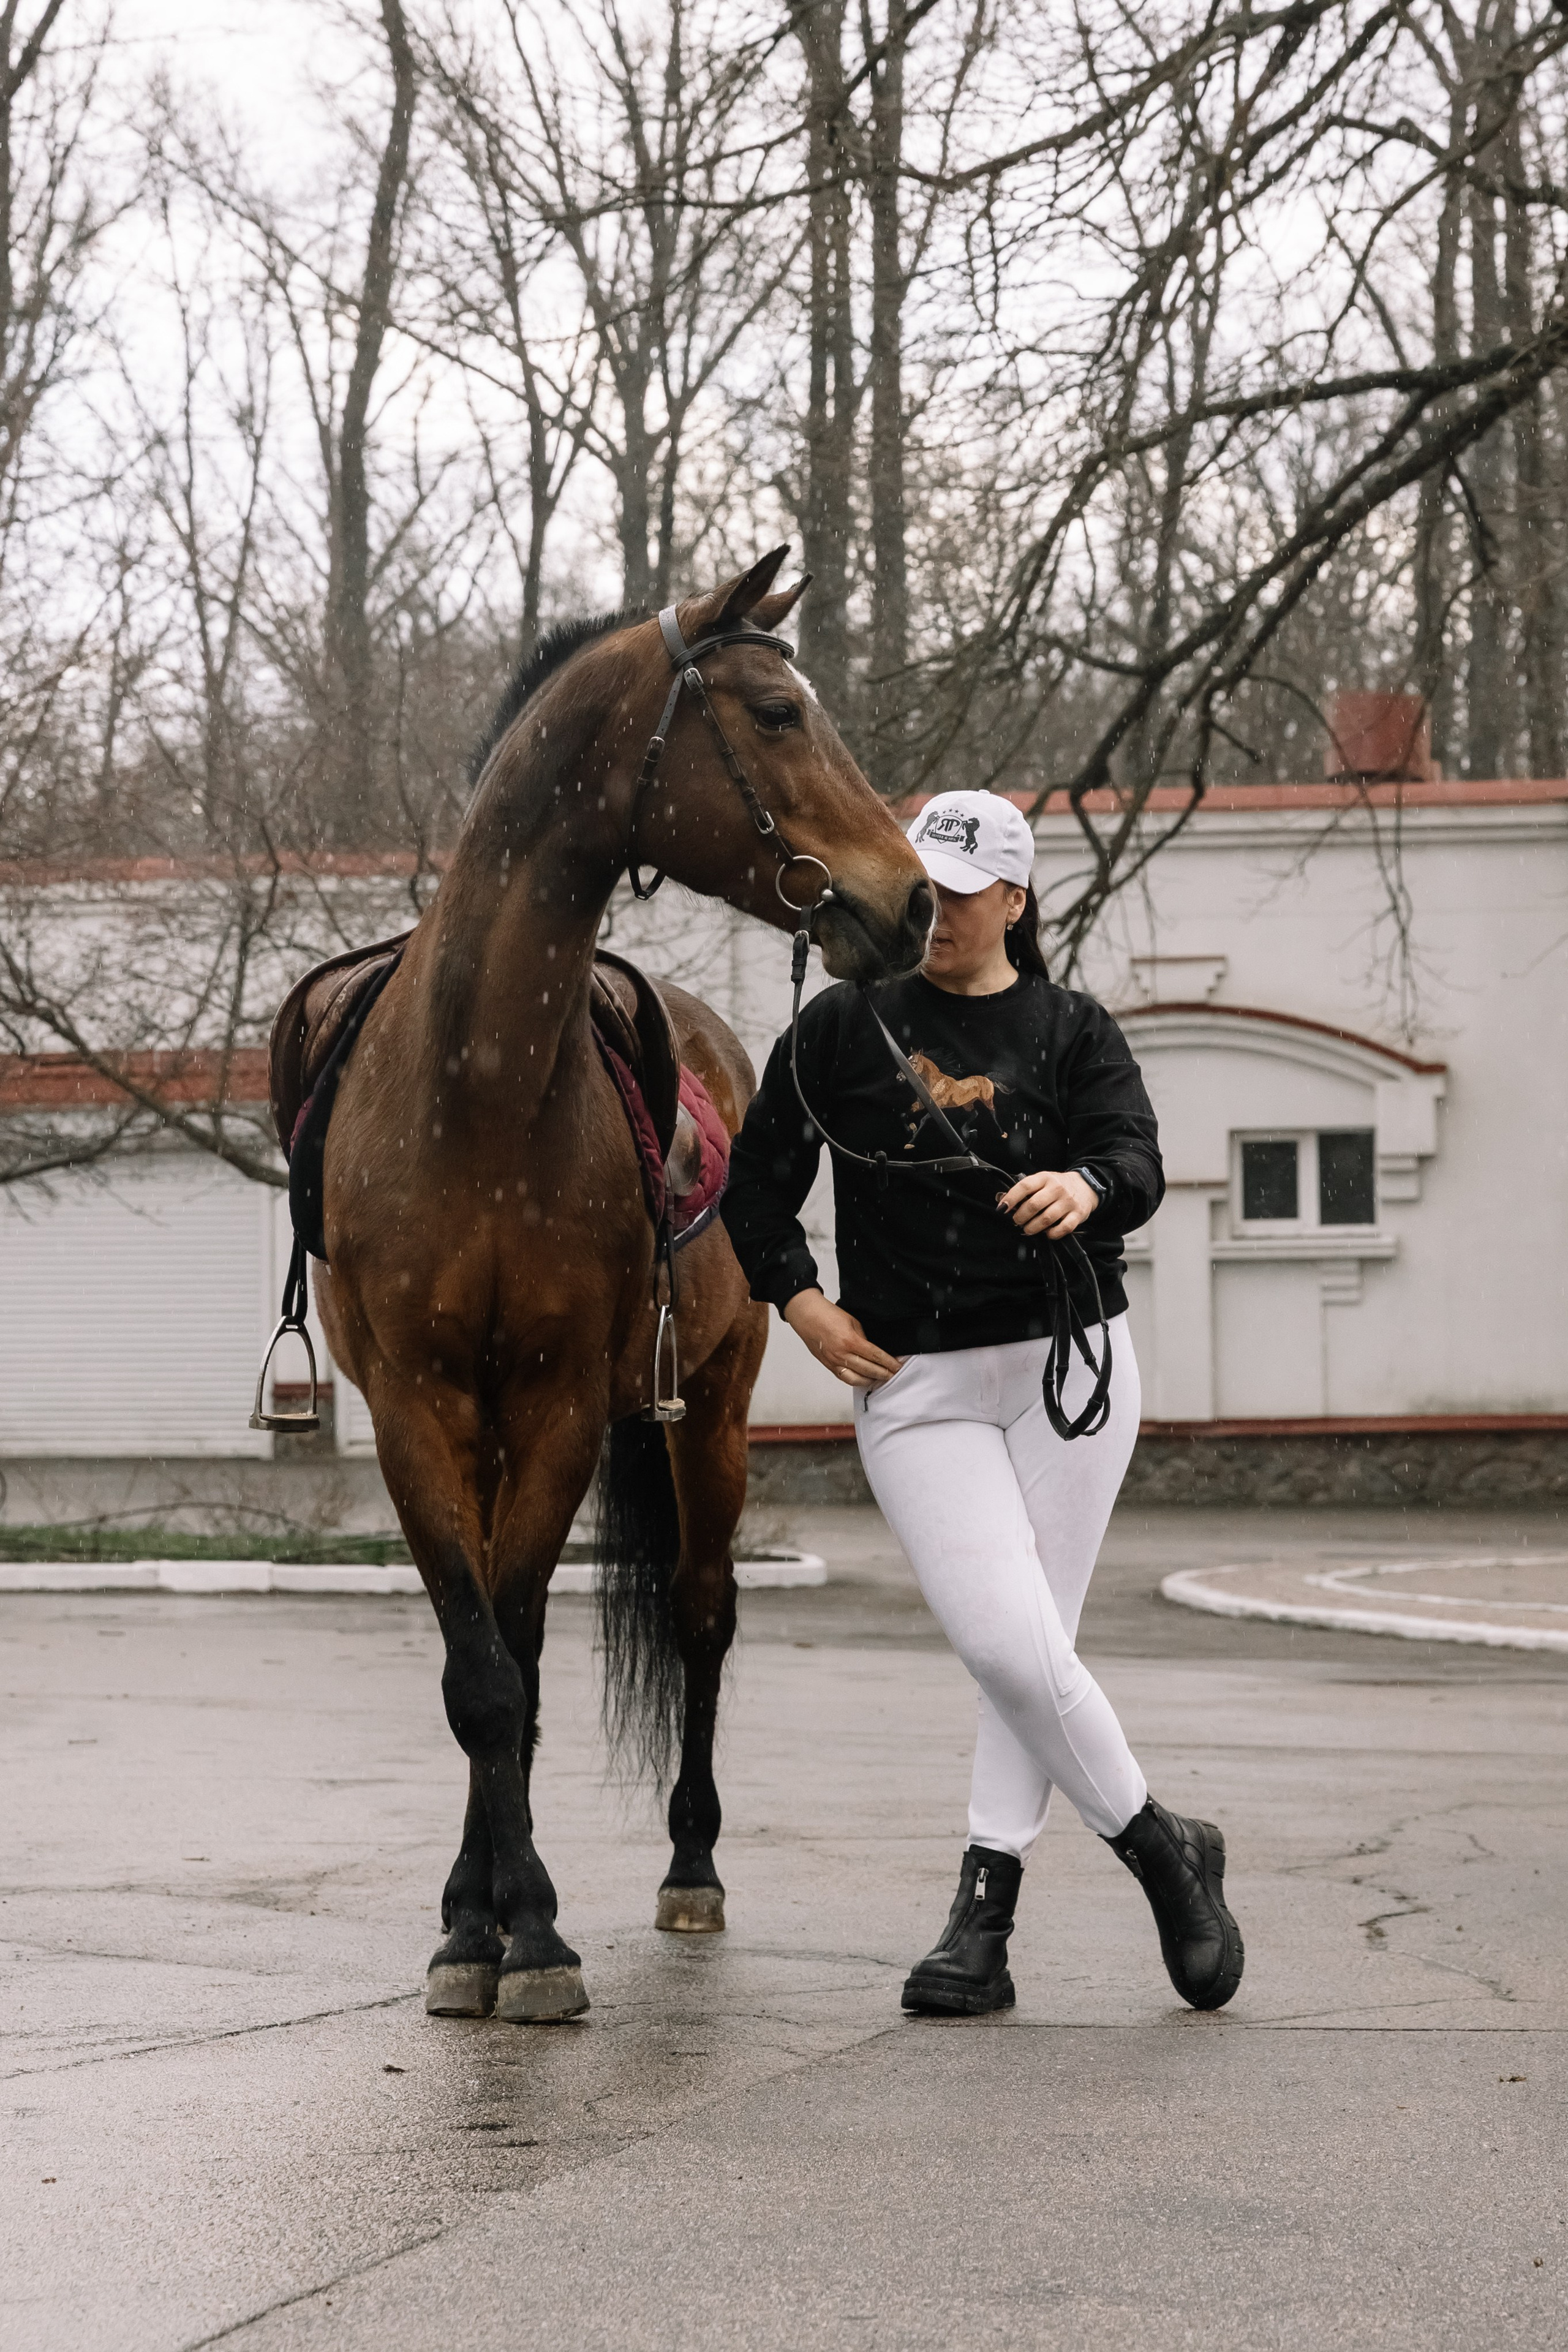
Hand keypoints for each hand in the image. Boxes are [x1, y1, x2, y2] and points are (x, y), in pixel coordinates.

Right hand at [783, 1289, 904, 1387]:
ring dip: (870, 1380)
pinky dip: (855, 1381)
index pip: (875, 1355)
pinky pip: (844, 1378)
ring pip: (856, 1379)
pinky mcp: (828, 1365)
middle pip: (868, 1370)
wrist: (807, 1316)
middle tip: (893, 1375)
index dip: (888, 1363)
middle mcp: (841, 1354)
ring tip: (880, 1379)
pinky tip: (863, 1379)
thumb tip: (871, 1351)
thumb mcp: (853, 1322)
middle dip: (883, 1374)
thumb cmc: (827, 1315)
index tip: (897, 1366)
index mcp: (850, 1341)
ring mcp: (833, 1362)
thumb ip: (863, 1338)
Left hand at [997, 1168, 1097, 1238]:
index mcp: (1045, 1178)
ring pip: (1046, 1218)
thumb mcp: (1042, 1181)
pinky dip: (1052, 1234)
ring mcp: (1068, 1202)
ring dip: (1033, 1227)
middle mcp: (1057, 1189)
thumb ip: (1025, 1190)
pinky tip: (1047, 1233)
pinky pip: (1063, 1228)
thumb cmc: (1058, 1186)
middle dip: (1020, 1217)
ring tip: (1028, 1229)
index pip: (1025, 1186)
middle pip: (1033, 1205)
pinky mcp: (1078, 1215)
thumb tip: (1004, 1203)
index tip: (1002, 1208)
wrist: (1086, 1186)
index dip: (1011, 1198)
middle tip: (1017, 1221)